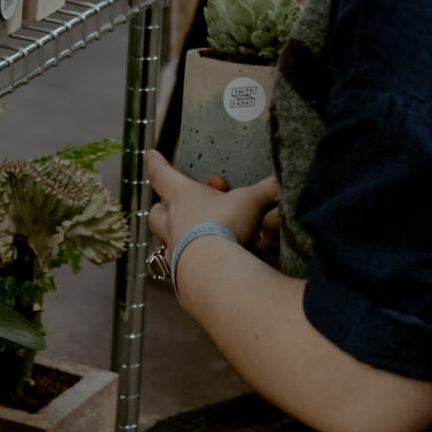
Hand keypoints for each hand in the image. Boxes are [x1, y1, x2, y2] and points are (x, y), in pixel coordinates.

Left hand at [144, 151, 281, 285]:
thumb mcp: (251, 202)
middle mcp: (172, 223)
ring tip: (192, 240)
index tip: (149, 154)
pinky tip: (205, 268)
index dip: (156, 163)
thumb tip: (282, 179)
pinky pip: (179, 268)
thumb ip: (267, 189)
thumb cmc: (225, 226)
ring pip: (164, 242)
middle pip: (155, 213)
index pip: (162, 174)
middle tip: (172, 207)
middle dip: (161, 208)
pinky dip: (189, 265)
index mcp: (182, 197)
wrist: (214, 271)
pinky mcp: (180, 278)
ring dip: (175, 238)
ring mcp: (173, 252)